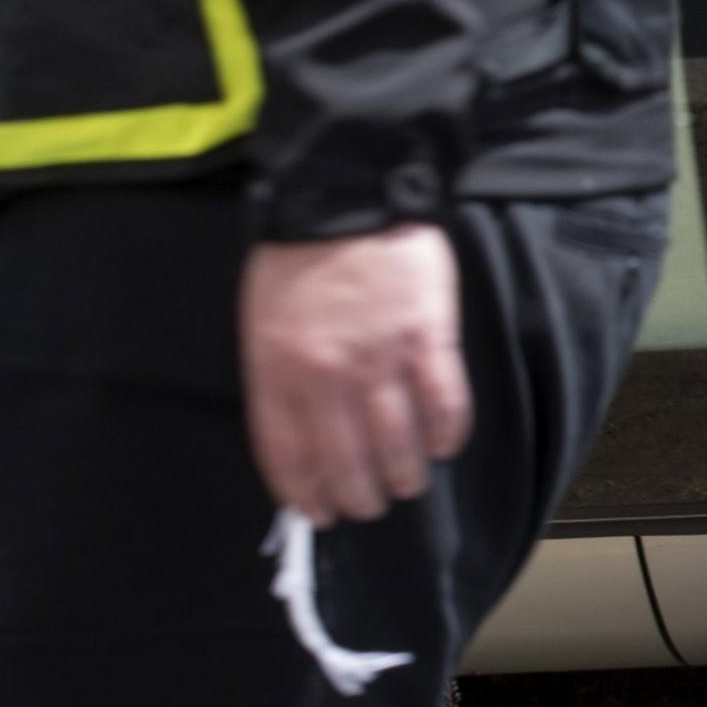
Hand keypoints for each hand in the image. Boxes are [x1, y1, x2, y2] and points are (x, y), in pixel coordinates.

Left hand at [242, 223, 468, 526]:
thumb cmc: (296, 259)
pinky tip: (444, 444)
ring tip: (409, 483)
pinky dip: (446, 434)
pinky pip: (443, 403)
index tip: (320, 514)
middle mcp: (326, 373)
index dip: (306, 494)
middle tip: (372, 505)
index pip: (288, 455)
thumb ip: (276, 378)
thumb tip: (299, 441)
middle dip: (361, 497)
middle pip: (346, 461)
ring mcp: (379, 355)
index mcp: (277, 369)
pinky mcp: (426, 335)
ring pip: (397, 443)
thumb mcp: (260, 321)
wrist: (344, 192)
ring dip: (405, 476)